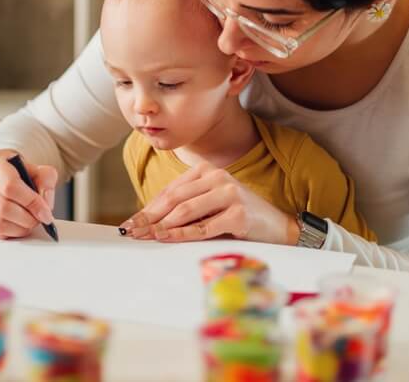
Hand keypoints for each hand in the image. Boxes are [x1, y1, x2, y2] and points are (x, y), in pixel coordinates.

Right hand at [0, 149, 56, 238]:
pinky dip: (12, 232)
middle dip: (27, 217)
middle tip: (41, 219)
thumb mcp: (39, 169)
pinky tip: (20, 224)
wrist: (4, 175)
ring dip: (20, 227)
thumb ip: (47, 181)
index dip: (31, 202)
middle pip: (3, 206)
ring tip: (31, 220)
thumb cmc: (21, 172)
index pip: (10, 186)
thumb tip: (45, 203)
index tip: (46, 213)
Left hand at [119, 161, 297, 244]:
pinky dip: (181, 234)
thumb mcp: (210, 204)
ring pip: (185, 211)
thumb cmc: (239, 216)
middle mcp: (217, 177)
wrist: (277, 226)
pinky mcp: (238, 214)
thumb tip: (148, 220)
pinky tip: (165, 238)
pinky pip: (202, 227)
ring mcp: (229, 193)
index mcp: (207, 170)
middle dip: (149, 217)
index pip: (171, 190)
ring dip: (161, 226)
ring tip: (144, 237)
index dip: (148, 207)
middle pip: (174, 199)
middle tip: (131, 231)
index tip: (130, 223)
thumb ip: (185, 206)